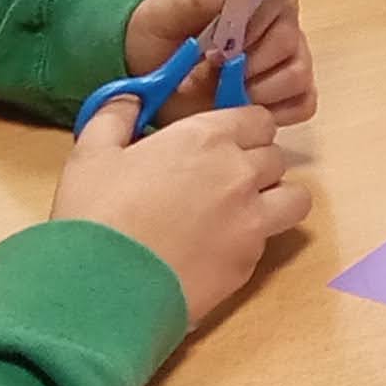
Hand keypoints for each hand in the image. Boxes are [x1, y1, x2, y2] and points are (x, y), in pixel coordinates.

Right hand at [53, 95, 308, 328]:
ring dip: (274, 199)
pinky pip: (267, 242)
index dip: (243, 129)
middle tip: (220, 180)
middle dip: (255, 163)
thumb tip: (131, 96)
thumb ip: (116, 115)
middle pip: (275, 157)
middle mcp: (240, 174)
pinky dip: (250, 242)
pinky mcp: (249, 263)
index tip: (221, 143)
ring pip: (294, 198)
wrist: (104, 289)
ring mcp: (252, 221)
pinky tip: (213, 251)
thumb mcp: (92, 153)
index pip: (259, 119)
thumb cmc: (96, 214)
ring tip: (240, 212)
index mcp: (207, 138)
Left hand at [123, 0, 317, 127]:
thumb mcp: (164, 12)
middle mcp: (282, 17)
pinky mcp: (294, 91)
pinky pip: (302, 104)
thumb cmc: (161, 33)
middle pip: (289, 40)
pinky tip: (241, 108)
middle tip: (212, 71)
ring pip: (297, 75)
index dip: (252, 22)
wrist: (153, 70)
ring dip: (257, 90)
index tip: (219, 43)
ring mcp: (293, 55)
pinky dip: (273, 112)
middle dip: (247, 63)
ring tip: (224, 91)